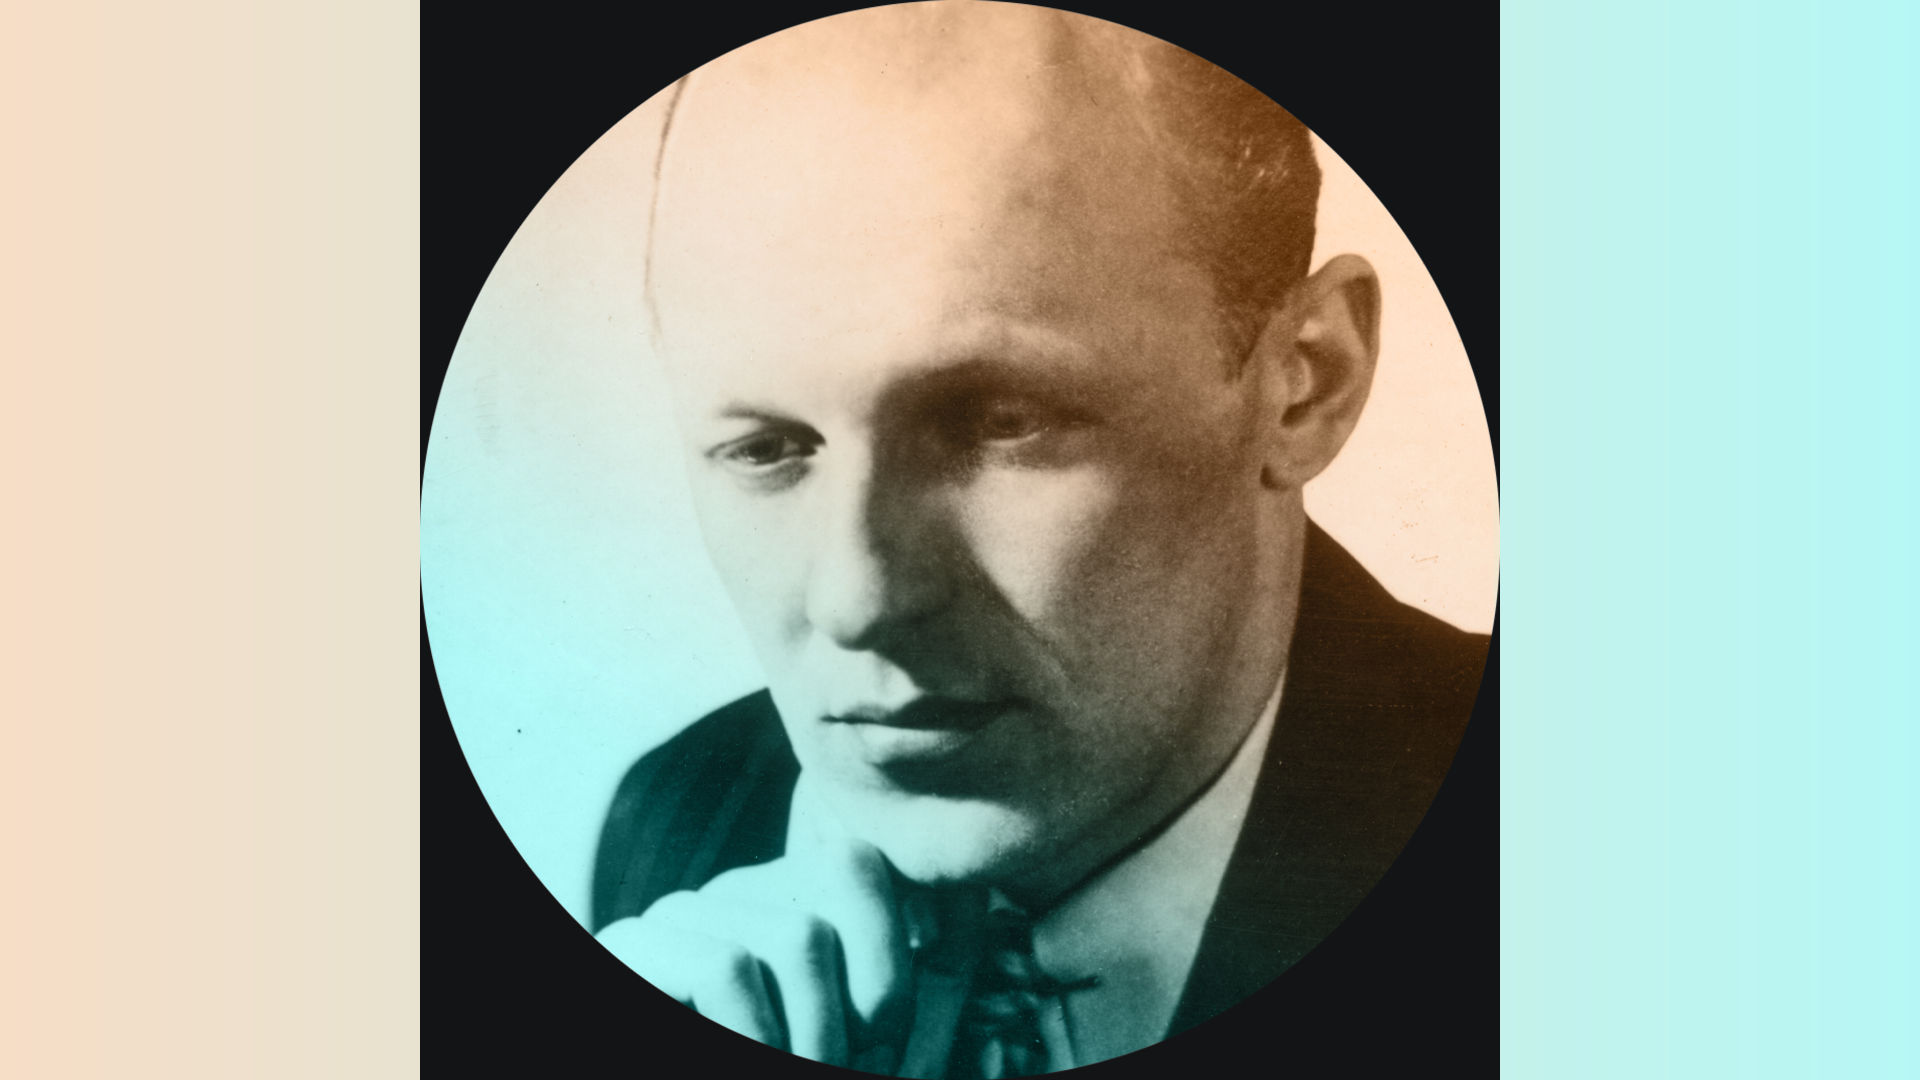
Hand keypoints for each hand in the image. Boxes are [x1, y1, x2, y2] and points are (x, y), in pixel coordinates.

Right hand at [595, 777, 980, 1071]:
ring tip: (796, 1075)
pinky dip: (757, 1038)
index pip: (859, 860)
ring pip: (799, 936)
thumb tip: (951, 919)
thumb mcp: (841, 1041)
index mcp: (784, 904)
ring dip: (820, 1037)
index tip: (890, 1046)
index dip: (897, 946)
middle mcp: (729, 895)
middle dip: (876, 999)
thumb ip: (887, 997)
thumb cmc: (779, 1059)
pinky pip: (727, 969)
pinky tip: (745, 1065)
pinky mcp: (625, 950)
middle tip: (853, 1070)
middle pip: (844, 878)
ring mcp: (674, 918)